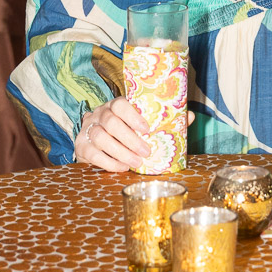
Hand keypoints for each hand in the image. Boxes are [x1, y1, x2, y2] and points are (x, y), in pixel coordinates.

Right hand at [75, 101, 196, 171]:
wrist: (94, 139)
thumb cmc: (125, 129)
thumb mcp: (140, 123)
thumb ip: (163, 119)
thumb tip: (189, 116)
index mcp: (115, 104)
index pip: (121, 104)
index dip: (133, 116)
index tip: (147, 129)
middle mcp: (99, 114)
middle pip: (111, 123)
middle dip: (130, 139)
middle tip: (146, 151)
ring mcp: (88, 129)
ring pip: (101, 138)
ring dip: (121, 152)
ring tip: (137, 162)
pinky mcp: (81, 146)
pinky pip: (93, 154)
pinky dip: (109, 162)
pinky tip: (122, 167)